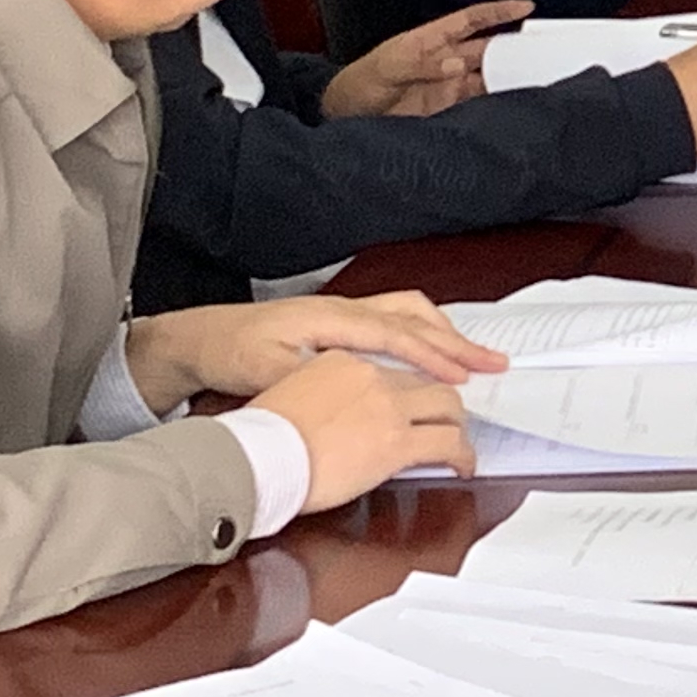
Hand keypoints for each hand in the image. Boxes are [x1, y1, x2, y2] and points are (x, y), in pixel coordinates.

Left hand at [124, 289, 507, 413]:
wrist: (204, 338)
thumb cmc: (232, 351)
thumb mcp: (263, 371)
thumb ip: (307, 379)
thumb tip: (347, 388)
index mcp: (332, 317)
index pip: (397, 335)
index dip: (435, 356)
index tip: (465, 376)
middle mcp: (345, 308)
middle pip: (416, 316)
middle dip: (457, 340)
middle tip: (492, 362)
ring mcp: (344, 311)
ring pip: (409, 312)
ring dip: (443, 332)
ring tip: (471, 356)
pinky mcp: (340, 321)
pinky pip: (395, 319)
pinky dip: (423, 332)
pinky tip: (429, 350)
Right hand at [250, 351, 477, 510]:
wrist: (255, 458)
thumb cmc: (260, 439)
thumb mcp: (293, 396)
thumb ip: (325, 395)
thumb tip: (340, 416)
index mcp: (344, 362)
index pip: (394, 368)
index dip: (410, 388)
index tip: (415, 401)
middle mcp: (372, 376)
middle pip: (427, 380)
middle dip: (444, 402)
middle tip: (449, 420)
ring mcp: (389, 407)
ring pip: (448, 406)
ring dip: (457, 426)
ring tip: (459, 445)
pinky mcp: (398, 441)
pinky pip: (448, 444)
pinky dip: (461, 455)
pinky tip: (462, 466)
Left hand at [320, 0, 532, 120]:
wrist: (344, 117)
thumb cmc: (358, 84)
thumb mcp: (386, 68)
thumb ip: (421, 64)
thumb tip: (456, 63)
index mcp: (432, 39)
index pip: (472, 20)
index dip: (499, 12)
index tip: (526, 6)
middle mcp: (446, 59)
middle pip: (489, 47)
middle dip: (514, 44)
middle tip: (542, 48)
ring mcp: (449, 85)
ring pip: (489, 74)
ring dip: (509, 74)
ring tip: (533, 75)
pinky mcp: (448, 109)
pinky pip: (479, 101)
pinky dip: (497, 100)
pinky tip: (512, 100)